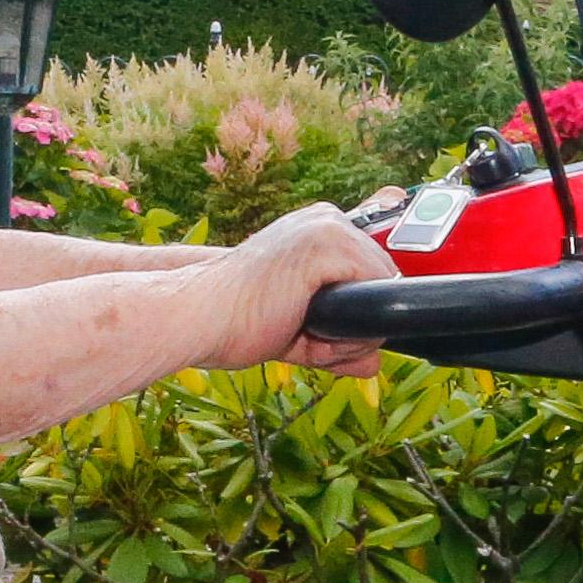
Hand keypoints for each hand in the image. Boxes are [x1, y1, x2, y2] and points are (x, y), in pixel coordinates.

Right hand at [187, 204, 396, 379]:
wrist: (199, 317)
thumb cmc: (234, 320)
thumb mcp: (300, 332)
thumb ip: (337, 343)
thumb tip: (373, 363)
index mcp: (319, 230)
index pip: (372, 275)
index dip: (353, 315)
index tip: (314, 330)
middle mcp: (328, 219)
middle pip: (383, 286)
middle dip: (351, 328)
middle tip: (302, 336)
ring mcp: (330, 228)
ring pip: (382, 295)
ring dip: (347, 336)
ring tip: (300, 335)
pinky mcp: (328, 246)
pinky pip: (373, 298)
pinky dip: (345, 334)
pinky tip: (306, 332)